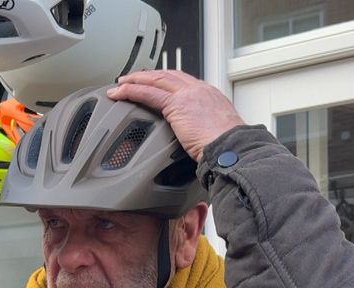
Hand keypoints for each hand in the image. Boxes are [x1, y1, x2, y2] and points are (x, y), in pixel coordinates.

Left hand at [107, 70, 245, 161]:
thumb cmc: (228, 148)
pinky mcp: (176, 104)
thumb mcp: (217, 133)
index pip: (183, 81)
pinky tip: (120, 92)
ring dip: (136, 80)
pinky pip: (148, 93)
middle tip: (132, 79)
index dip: (166, 80)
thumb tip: (199, 141)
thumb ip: (205, 130)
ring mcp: (188, 94)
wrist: (233, 147)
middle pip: (168, 75)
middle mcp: (199, 90)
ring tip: (121, 84)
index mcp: (209, 95)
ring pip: (156, 79)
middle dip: (148, 76)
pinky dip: (132, 91)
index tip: (155, 83)